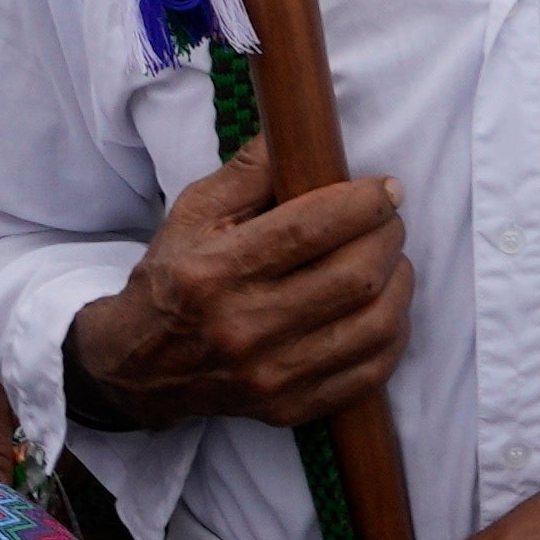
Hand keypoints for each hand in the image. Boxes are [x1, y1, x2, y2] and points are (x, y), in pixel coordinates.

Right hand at [80, 163, 409, 432]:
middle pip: (354, 276)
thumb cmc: (173, 278)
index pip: (311, 229)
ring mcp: (270, 375)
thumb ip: (248, 171)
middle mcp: (244, 328)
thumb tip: (299, 131)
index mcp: (215, 272)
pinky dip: (392, 336)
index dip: (364, 202)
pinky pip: (369, 374)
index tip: (387, 188)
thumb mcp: (192, 213)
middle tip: (389, 220)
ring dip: (399, 284)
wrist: (139, 366)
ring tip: (390, 261)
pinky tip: (384, 308)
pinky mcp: (288, 407)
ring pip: (373, 326)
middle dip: (388, 237)